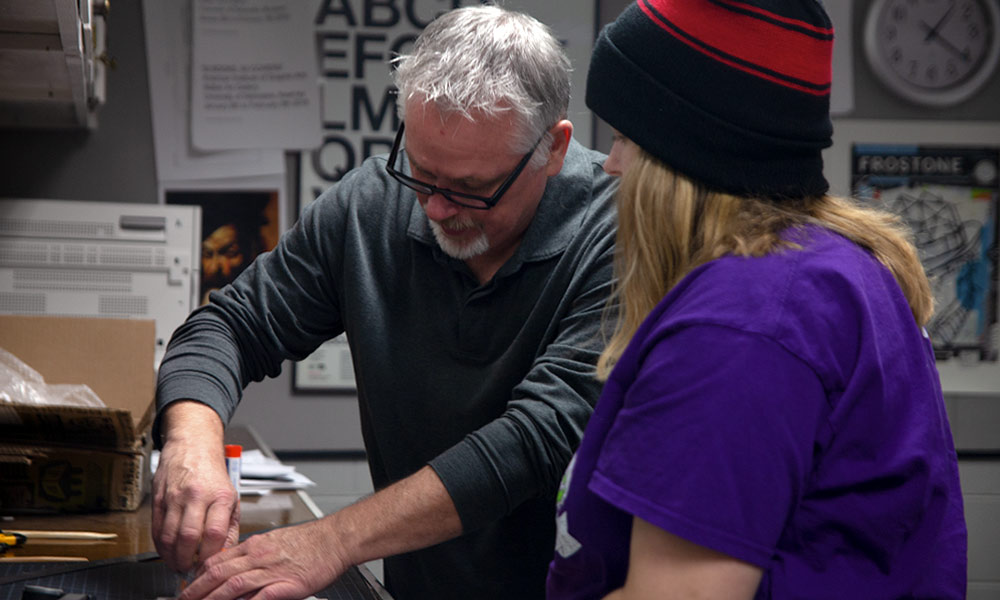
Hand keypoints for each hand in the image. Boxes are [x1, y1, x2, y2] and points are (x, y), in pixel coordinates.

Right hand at [152, 402, 239, 572]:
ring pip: (169, 536)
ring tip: (178, 564)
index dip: (211, 555)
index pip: (216, 533)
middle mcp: (198, 496)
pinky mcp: (159, 498)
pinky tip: (167, 551)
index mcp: (221, 496)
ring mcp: (176, 497)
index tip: (209, 564)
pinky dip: (161, 545)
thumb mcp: (232, 495)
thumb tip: (225, 552)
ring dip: (172, 557)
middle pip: (189, 537)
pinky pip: (156, 529)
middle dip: (188, 561)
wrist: (192, 443)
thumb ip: (230, 526)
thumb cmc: (213, 471)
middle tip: (190, 569)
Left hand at [178, 519, 347, 599]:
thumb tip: (236, 567)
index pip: (218, 560)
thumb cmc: (311, 543)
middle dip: (197, 590)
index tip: (188, 586)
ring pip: (233, 585)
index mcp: (255, 546)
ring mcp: (272, 571)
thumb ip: (255, 555)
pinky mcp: (287, 584)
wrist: (335, 539)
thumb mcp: (275, 542)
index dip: (199, 576)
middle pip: (219, 573)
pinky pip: (260, 596)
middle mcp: (258, 557)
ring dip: (212, 599)